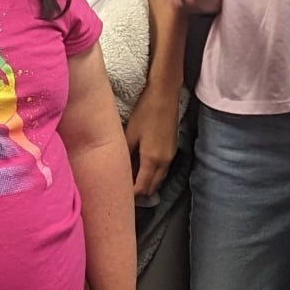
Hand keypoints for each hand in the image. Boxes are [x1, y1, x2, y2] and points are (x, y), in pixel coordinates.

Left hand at [126, 81, 180, 199]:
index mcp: (152, 160)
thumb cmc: (145, 111)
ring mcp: (170, 156)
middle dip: (138, 193)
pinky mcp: (172, 150)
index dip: (130, 195)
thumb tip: (117, 170)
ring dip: (146, 184)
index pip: (141, 188)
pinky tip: (140, 168)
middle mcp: (164, 162)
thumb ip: (125, 155)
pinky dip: (152, 175)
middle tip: (122, 191)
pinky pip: (162, 171)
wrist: (165, 94)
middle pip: (151, 188)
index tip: (117, 196)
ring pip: (158, 180)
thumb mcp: (129, 133)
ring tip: (130, 181)